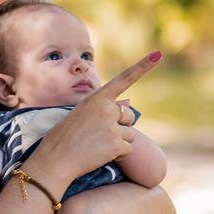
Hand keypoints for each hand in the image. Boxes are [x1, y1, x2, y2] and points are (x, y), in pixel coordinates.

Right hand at [25, 52, 160, 188]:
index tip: (158, 54)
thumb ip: (106, 108)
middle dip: (121, 126)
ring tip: (97, 145)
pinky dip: (118, 154)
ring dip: (119, 142)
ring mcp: (112, 126)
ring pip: (131, 134)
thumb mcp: (83, 114)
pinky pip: (128, 149)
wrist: (55, 159)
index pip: (124, 79)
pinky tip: (100, 154)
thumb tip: (130, 103)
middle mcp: (107, 109)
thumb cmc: (66, 136)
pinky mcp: (116, 144)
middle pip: (130, 115)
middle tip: (99, 134)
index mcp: (97, 97)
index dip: (142, 66)